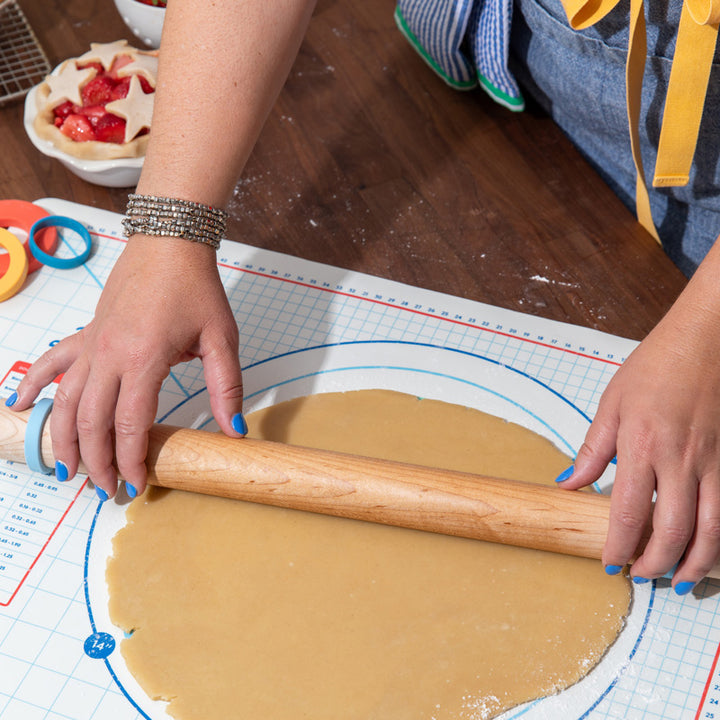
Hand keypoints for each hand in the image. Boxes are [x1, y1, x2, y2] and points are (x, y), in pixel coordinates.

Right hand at [9, 235, 243, 498]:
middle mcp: (109, 355)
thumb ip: (226, 387)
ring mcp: (92, 343)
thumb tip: (234, 430)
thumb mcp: (221, 340)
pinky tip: (19, 405)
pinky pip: (52, 362)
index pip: (128, 425)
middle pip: (91, 422)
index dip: (131, 460)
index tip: (136, 485)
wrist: (170, 245)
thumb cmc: (196, 290)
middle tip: (106, 490)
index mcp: (143, 360)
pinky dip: (33, 384)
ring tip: (64, 470)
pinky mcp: (86, 333)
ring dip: (62, 438)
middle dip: (96, 462)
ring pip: (65, 400)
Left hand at [558, 248, 719, 592]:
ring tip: (679, 581)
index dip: (619, 546)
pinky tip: (709, 550)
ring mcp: (713, 462)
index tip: (609, 564)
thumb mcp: (612, 403)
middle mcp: (681, 460)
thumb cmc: (656, 366)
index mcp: (642, 445)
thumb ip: (593, 449)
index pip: (629, 512)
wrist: (708, 340)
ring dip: (696, 562)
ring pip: (713, 528)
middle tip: (642, 578)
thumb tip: (569, 483)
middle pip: (674, 530)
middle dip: (657, 563)